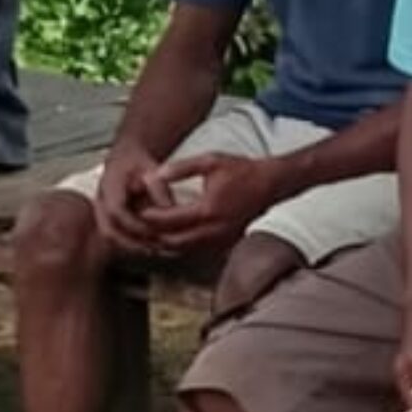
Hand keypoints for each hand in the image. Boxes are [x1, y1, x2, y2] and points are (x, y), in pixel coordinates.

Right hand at [91, 146, 174, 256]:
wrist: (125, 159)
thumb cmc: (138, 162)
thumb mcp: (151, 168)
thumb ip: (159, 187)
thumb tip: (170, 208)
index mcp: (108, 186)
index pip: (116, 211)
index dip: (134, 224)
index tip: (153, 232)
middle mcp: (100, 202)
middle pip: (109, 231)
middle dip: (132, 243)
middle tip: (155, 248)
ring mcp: (101, 214)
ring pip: (112, 238)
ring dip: (133, 247)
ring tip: (157, 251)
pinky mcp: (108, 221)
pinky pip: (117, 238)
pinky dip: (133, 245)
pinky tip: (153, 248)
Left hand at [142, 152, 283, 254]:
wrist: (272, 184)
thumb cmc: (242, 170)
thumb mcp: (210, 161)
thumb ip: (181, 168)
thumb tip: (155, 174)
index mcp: (208, 210)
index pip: (170, 221)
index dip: (151, 217)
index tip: (139, 211)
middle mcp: (214, 230)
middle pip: (172, 242)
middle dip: (154, 235)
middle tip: (141, 225)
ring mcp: (221, 240)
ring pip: (183, 250)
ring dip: (166, 243)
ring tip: (152, 231)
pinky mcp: (225, 244)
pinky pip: (196, 250)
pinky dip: (181, 245)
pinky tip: (172, 234)